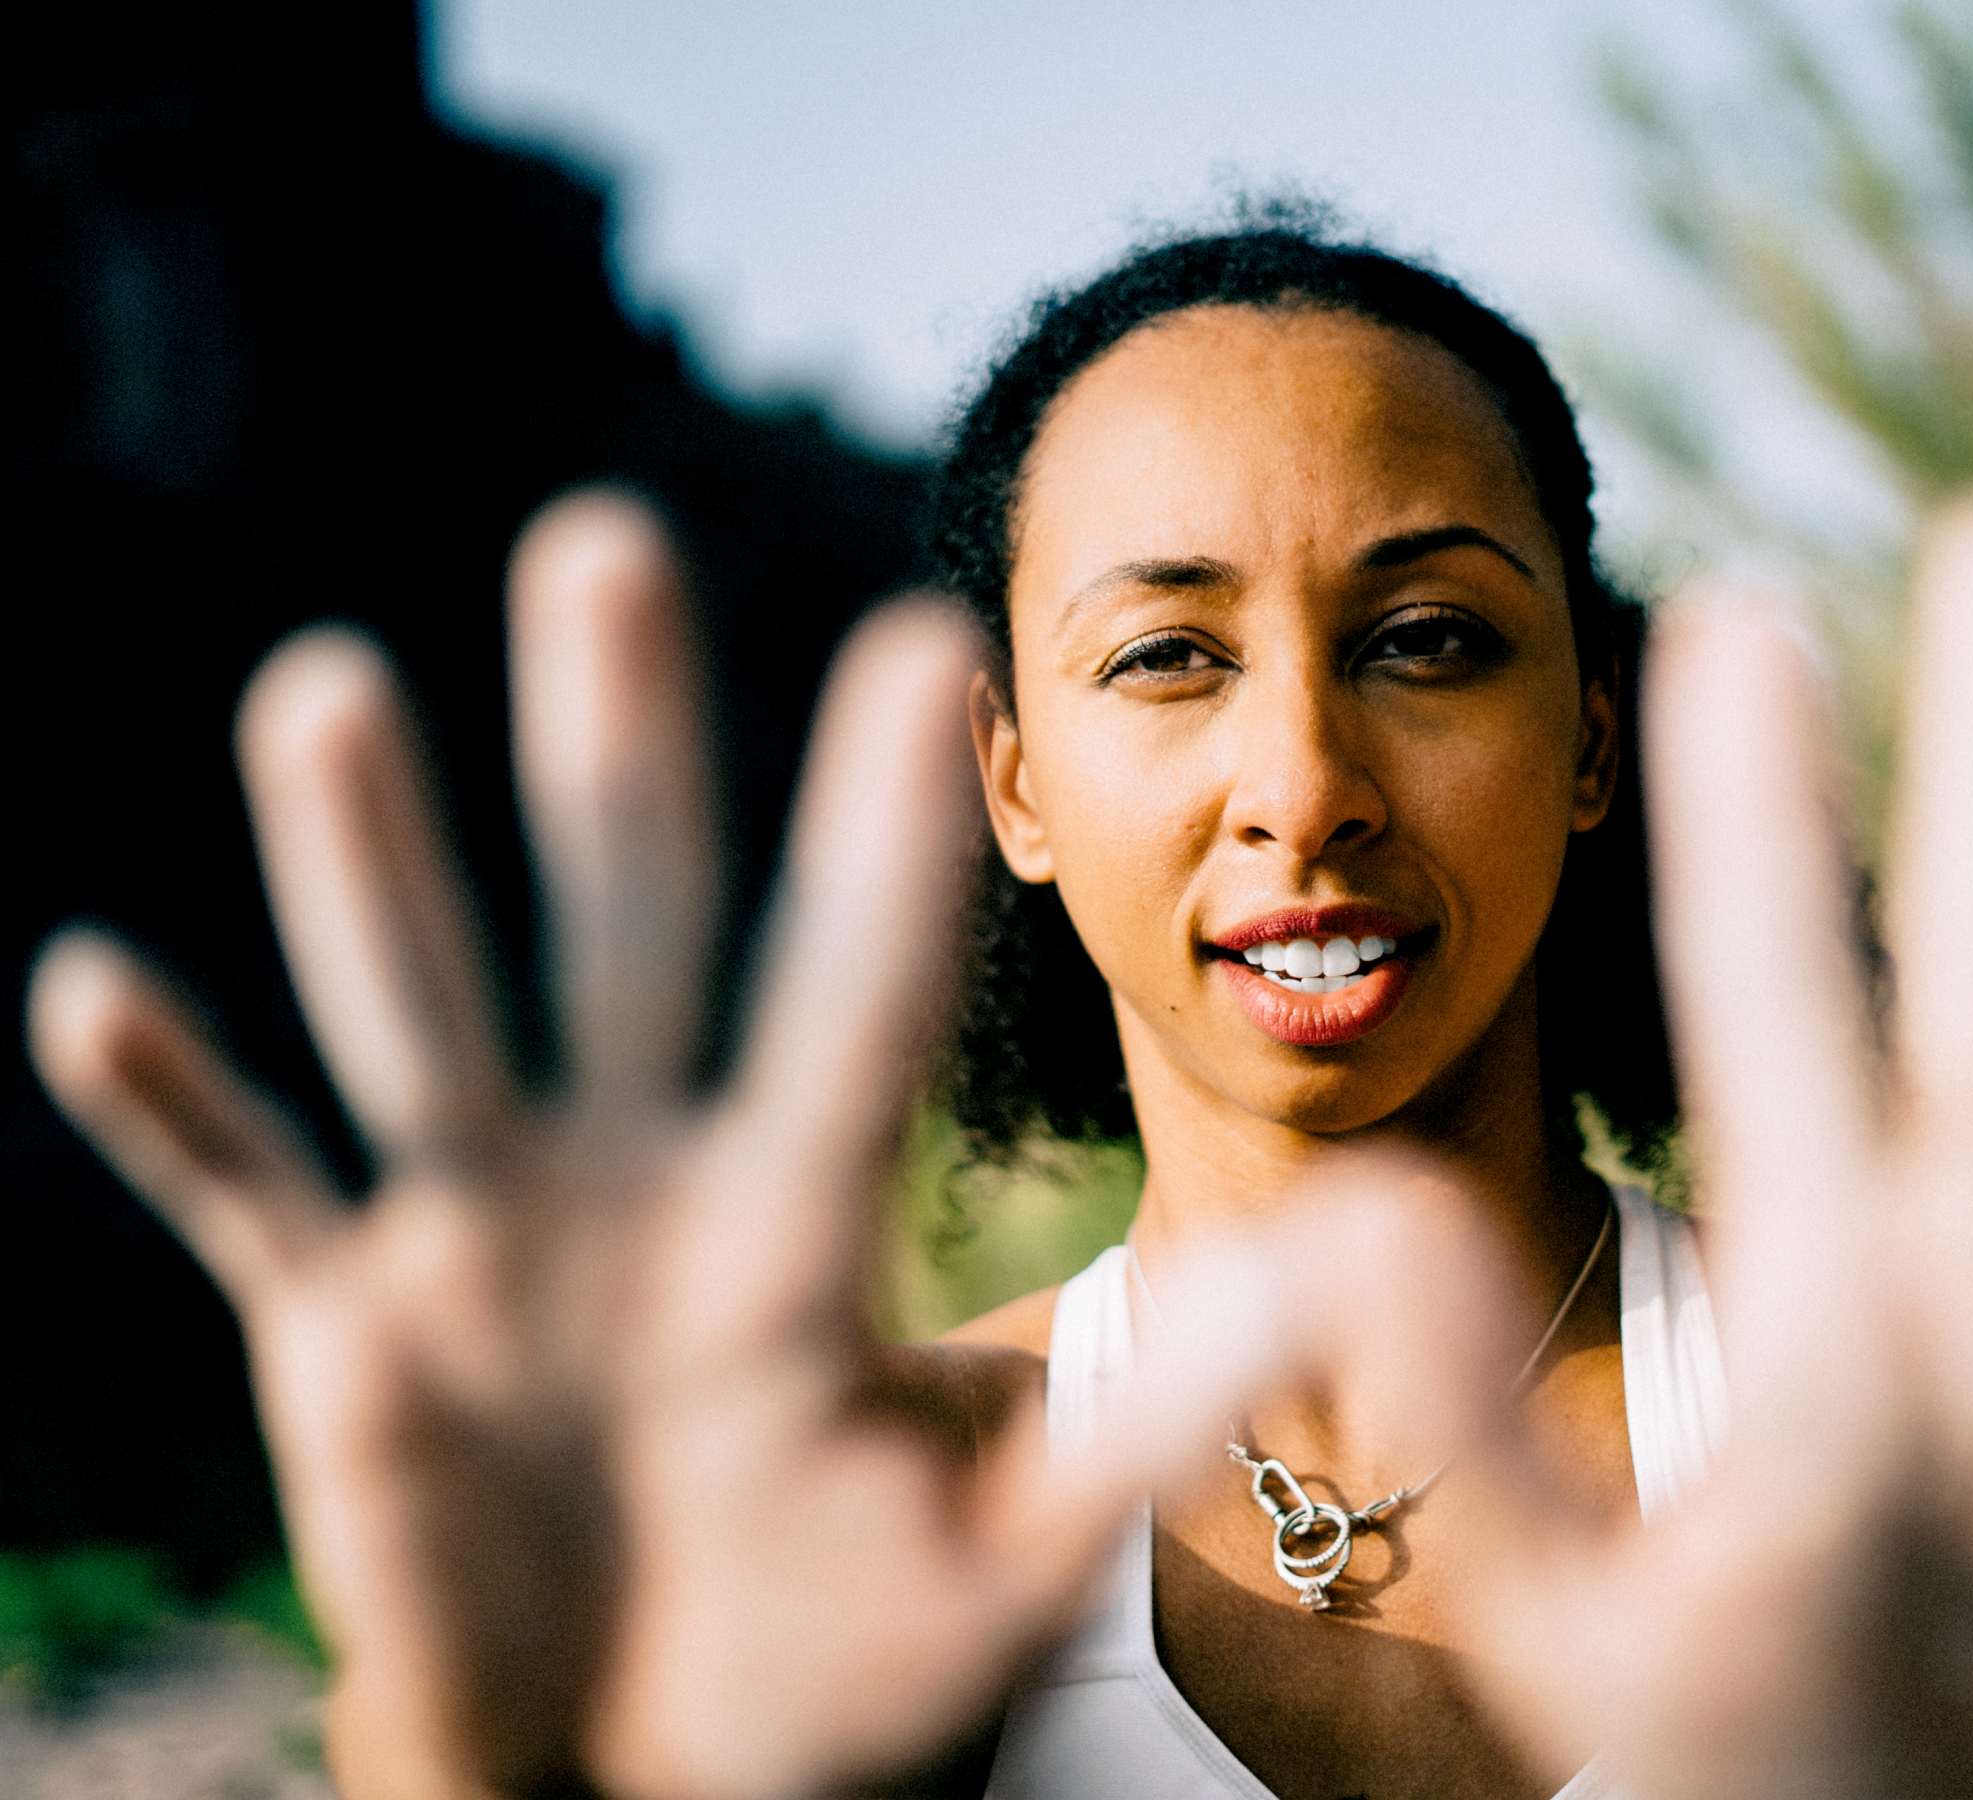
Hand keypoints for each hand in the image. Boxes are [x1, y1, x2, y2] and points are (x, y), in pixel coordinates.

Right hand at [23, 495, 1381, 1799]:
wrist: (653, 1778)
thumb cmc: (843, 1677)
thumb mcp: (998, 1561)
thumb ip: (1147, 1420)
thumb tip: (1373, 1259)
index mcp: (800, 1221)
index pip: (856, 995)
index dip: (885, 839)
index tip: (931, 642)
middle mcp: (642, 1180)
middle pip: (631, 927)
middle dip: (615, 747)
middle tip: (606, 537)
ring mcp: (485, 1240)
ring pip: (424, 1012)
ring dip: (368, 866)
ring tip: (336, 688)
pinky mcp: (346, 1330)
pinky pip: (243, 1190)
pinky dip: (171, 1105)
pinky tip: (92, 990)